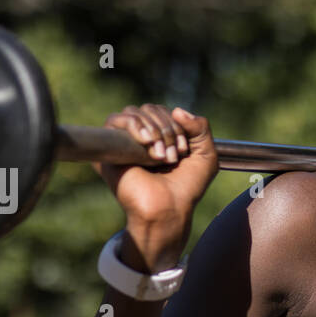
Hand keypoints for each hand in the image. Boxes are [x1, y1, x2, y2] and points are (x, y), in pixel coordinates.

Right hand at [92, 104, 218, 271]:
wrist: (168, 208)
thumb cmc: (187, 188)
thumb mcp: (206, 155)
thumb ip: (201, 127)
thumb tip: (177, 110)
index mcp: (160, 137)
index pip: (164, 111)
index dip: (177, 124)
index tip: (185, 151)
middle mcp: (140, 137)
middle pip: (149, 108)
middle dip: (167, 129)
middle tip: (173, 157)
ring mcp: (124, 142)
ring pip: (134, 112)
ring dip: (155, 130)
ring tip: (162, 156)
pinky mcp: (109, 148)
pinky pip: (114, 120)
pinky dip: (135, 126)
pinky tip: (147, 143)